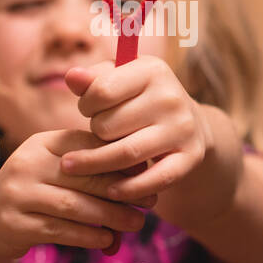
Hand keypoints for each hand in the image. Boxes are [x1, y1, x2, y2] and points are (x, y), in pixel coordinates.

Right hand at [0, 129, 154, 258]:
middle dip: (121, 190)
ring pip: (74, 205)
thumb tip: (141, 171)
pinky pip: (59, 230)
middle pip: (83, 176)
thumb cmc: (35, 191)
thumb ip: (89, 166)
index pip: (86, 146)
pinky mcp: (14, 224)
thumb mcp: (54, 169)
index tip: (147, 172)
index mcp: (40, 143)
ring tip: (136, 223)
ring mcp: (17, 194)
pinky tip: (108, 239)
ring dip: (111, 217)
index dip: (119, 159)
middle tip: (150, 202)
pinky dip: (88, 236)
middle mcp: (26, 163)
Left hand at [59, 56, 212, 202]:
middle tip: (96, 135)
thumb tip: (72, 77)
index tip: (89, 110)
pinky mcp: (191, 157)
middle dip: (94, 133)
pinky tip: (110, 192)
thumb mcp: (121, 78)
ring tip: (73, 167)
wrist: (190, 122)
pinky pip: (154, 179)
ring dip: (95, 164)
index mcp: (152, 70)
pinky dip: (129, 189)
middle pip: (109, 125)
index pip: (101, 91)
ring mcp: (182, 128)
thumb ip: (93, 78)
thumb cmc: (142, 98)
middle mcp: (170, 97)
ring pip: (125, 153)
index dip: (86, 104)